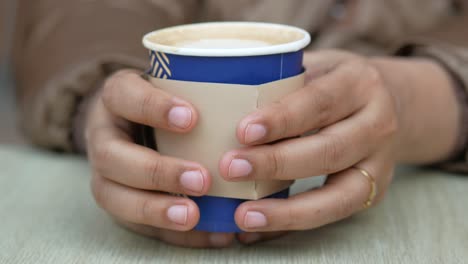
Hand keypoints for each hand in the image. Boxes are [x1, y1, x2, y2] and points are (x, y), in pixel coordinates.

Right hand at [85, 70, 233, 247]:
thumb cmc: (165, 102)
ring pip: (113, 196)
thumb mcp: (175, 83)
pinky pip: (137, 225)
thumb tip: (270, 87)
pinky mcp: (118, 202)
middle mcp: (103, 135)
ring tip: (194, 216)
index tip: (191, 118)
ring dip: (155, 210)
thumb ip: (204, 86)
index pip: (123, 96)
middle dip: (156, 172)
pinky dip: (173, 233)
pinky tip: (209, 233)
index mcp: (117, 98)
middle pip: (111, 156)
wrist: (134, 122)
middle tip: (200, 180)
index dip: (153, 108)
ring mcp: (104, 173)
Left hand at [218, 50, 459, 243]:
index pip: (319, 101)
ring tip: (244, 214)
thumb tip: (221, 101)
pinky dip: (294, 223)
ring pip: (338, 194)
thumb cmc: (334, 85)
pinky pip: (334, 213)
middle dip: (277, 163)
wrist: (391, 104)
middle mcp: (378, 123)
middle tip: (231, 168)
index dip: (282, 118)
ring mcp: (380, 163)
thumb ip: (283, 80)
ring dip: (287, 209)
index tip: (243, 131)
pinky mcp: (373, 192)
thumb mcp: (317, 67)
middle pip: (329, 149)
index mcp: (359, 83)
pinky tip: (260, 225)